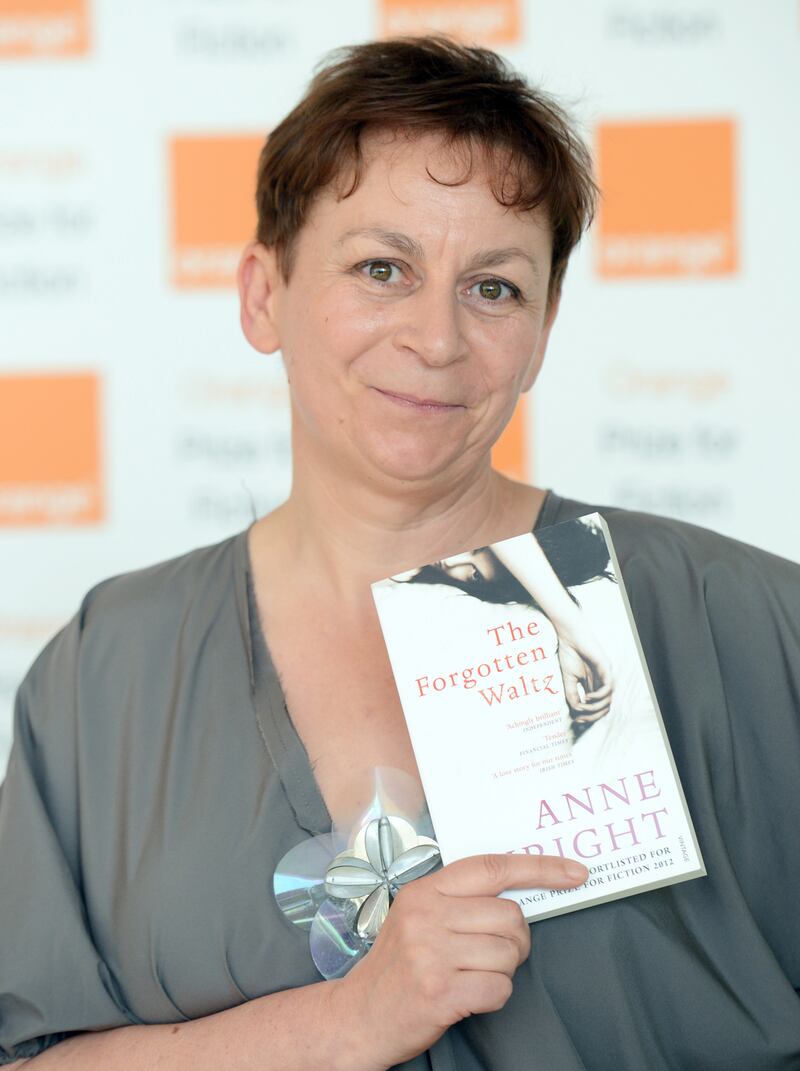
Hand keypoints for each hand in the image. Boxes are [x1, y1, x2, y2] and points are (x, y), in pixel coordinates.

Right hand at [329, 853, 587, 1069]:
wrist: (358, 1016)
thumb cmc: (398, 966)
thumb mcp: (418, 917)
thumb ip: (459, 900)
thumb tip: (519, 896)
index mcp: (424, 890)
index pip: (491, 867)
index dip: (539, 868)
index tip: (574, 872)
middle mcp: (426, 915)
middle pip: (510, 916)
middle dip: (515, 940)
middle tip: (491, 955)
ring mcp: (431, 953)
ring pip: (508, 954)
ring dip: (502, 972)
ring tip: (471, 976)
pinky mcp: (439, 992)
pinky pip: (499, 988)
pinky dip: (494, 996)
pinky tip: (469, 997)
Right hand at [556, 624, 613, 722]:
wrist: (569, 636)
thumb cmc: (569, 654)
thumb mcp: (568, 679)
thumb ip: (572, 694)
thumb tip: (576, 710)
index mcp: (594, 684)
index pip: (597, 706)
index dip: (589, 716)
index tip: (577, 720)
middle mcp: (602, 681)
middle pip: (605, 706)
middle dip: (593, 716)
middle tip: (580, 718)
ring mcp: (606, 675)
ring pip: (608, 700)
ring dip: (595, 708)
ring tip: (583, 707)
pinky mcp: (607, 668)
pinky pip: (608, 688)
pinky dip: (599, 696)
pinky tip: (588, 697)